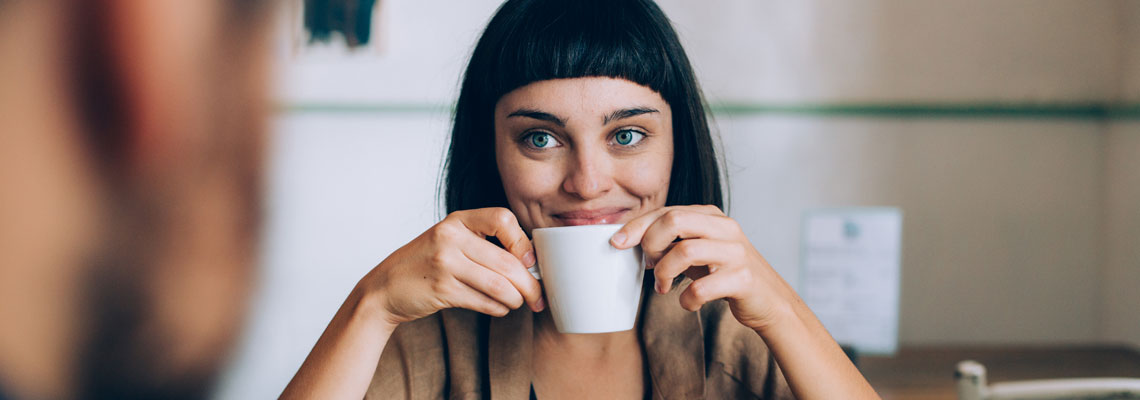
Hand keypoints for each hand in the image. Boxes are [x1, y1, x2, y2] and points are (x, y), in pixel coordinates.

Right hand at [359, 207, 543, 327]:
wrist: (385, 287)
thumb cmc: (425, 263)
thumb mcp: (449, 239)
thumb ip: (483, 243)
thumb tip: (530, 262)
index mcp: (457, 221)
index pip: (502, 219)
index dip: (523, 242)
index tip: (530, 261)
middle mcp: (450, 237)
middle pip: (506, 261)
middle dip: (529, 284)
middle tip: (538, 296)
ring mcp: (445, 264)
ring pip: (498, 285)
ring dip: (516, 299)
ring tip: (518, 303)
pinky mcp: (442, 290)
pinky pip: (484, 302)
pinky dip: (498, 308)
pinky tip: (500, 308)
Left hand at [610, 205, 797, 331]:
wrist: (768, 300)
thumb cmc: (725, 273)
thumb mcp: (698, 250)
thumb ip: (671, 240)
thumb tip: (629, 240)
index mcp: (711, 216)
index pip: (666, 211)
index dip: (637, 226)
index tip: (617, 242)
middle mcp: (725, 228)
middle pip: (674, 220)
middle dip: (651, 244)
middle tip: (648, 266)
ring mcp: (736, 252)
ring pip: (685, 251)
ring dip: (664, 274)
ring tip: (663, 287)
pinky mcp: (743, 279)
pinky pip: (701, 288)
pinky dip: (686, 299)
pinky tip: (688, 303)